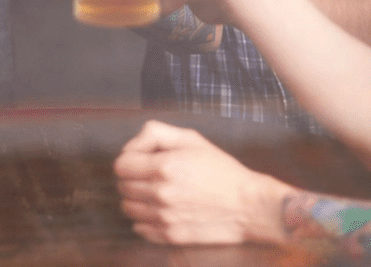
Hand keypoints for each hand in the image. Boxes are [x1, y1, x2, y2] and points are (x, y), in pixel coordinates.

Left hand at [114, 121, 289, 245]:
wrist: (249, 206)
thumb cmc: (220, 168)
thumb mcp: (189, 138)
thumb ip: (154, 134)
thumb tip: (132, 147)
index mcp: (163, 167)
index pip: (121, 166)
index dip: (128, 159)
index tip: (140, 159)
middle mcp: (160, 194)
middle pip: (122, 187)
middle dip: (131, 178)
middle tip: (147, 175)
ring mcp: (165, 218)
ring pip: (128, 208)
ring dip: (135, 198)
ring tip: (152, 192)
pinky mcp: (172, 236)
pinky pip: (140, 229)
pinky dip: (143, 219)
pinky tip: (158, 210)